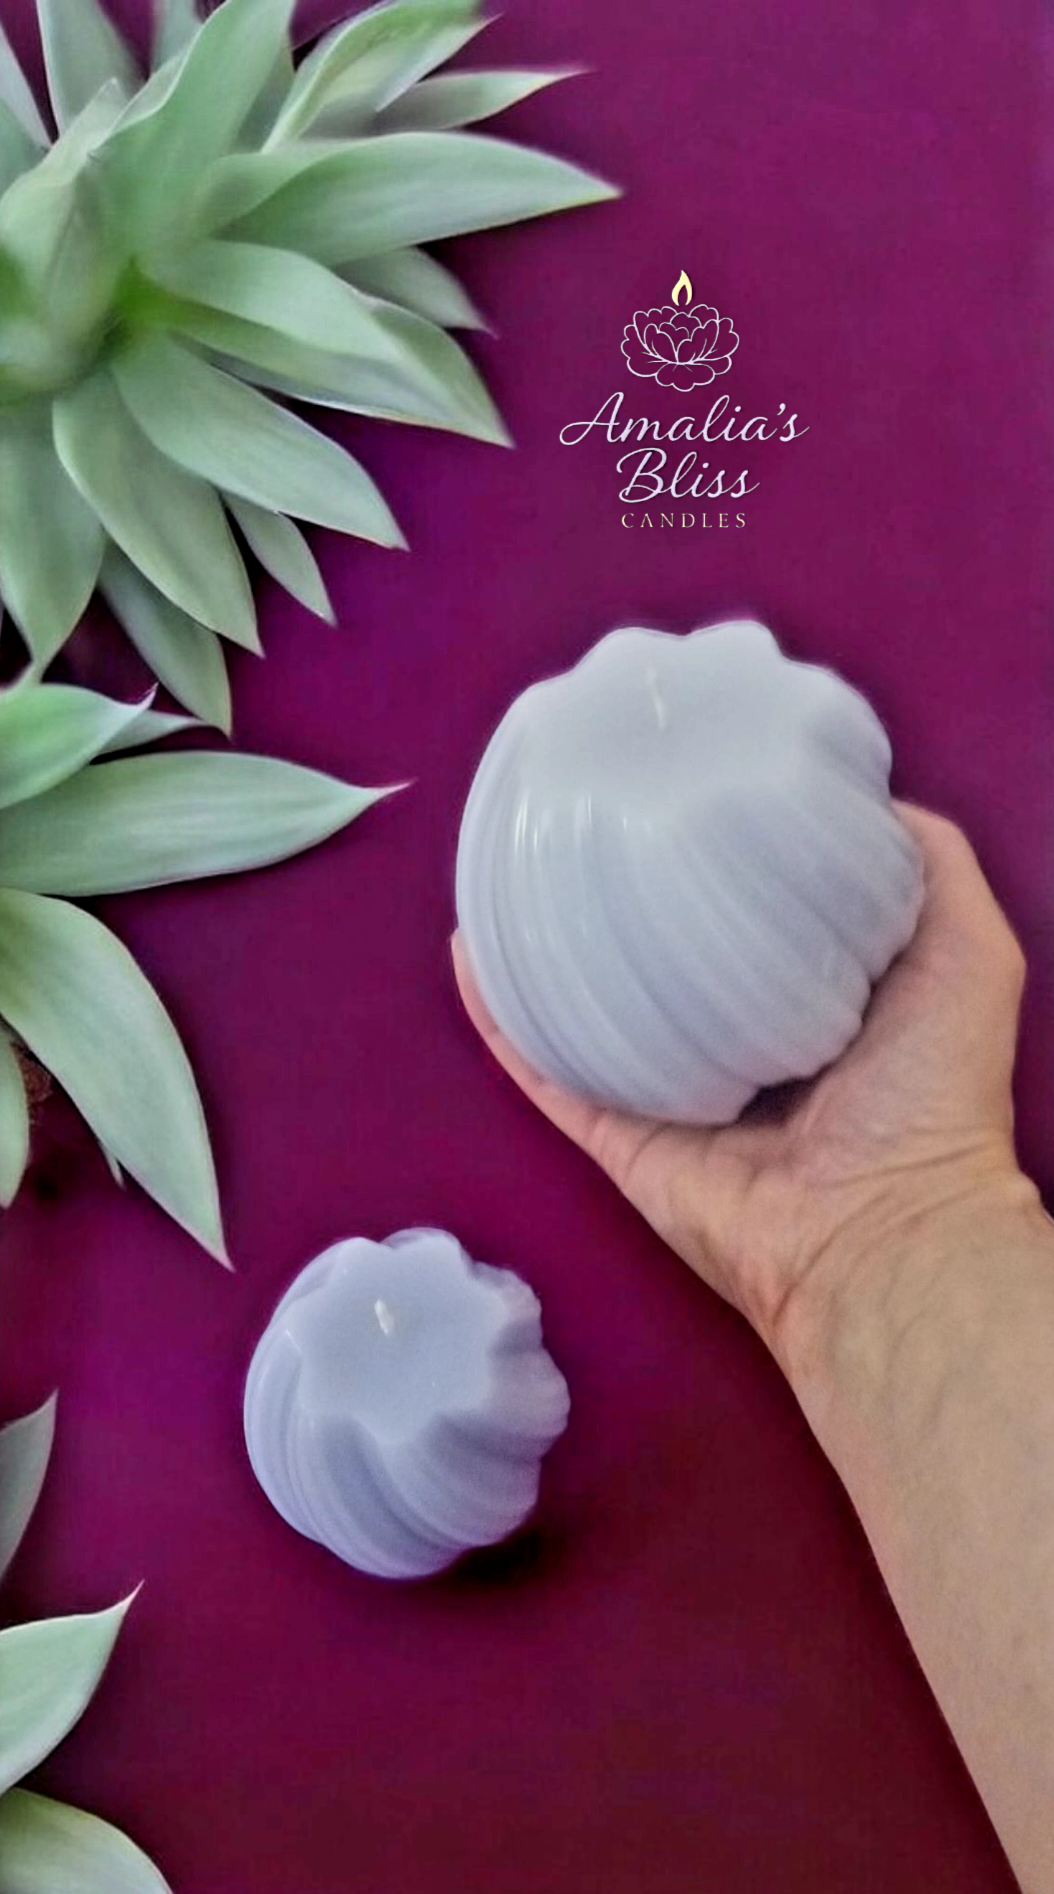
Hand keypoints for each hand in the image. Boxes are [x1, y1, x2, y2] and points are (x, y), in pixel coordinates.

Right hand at [451, 806, 1034, 1374]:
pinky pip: (547, 1070)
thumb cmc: (931, 1091)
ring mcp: (669, 1094)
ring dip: (546, 950)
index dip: (722, 853)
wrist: (878, 1231)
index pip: (753, 912)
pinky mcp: (618, 1136)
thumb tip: (872, 797)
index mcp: (814, 1003)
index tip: (685, 784)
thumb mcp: (967, 951)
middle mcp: (735, 1044)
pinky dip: (502, 1018)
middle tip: (586, 817)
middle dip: (626, 895)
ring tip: (509, 871)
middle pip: (663, 957)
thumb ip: (932, 869)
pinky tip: (472, 952)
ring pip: (591, 1010)